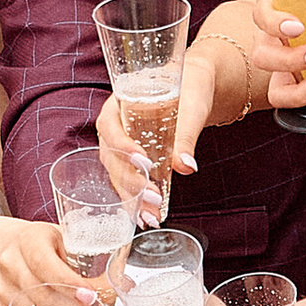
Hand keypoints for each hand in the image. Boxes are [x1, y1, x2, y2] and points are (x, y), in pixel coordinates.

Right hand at [0, 219, 114, 305]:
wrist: (17, 253)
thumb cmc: (50, 246)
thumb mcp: (70, 241)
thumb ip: (97, 259)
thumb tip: (125, 284)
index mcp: (29, 239)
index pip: (45, 263)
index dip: (68, 283)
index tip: (91, 296)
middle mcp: (11, 262)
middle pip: (41, 294)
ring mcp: (3, 287)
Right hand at [100, 35, 249, 205]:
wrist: (195, 89)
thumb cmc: (190, 88)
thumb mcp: (190, 108)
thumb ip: (185, 136)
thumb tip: (186, 166)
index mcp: (117, 105)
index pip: (110, 127)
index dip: (122, 146)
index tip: (142, 161)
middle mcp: (113, 127)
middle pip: (111, 158)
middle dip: (131, 181)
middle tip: (153, 196)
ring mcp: (119, 146)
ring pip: (118, 174)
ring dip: (133, 197)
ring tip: (150, 216)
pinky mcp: (131, 162)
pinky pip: (128, 181)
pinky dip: (137, 200)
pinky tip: (146, 217)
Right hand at [248, 0, 305, 109]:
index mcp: (277, 6)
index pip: (261, 15)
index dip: (274, 23)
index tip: (298, 27)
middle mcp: (273, 37)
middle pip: (263, 57)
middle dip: (290, 60)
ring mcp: (285, 63)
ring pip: (275, 87)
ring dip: (298, 88)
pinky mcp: (301, 82)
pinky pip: (294, 98)